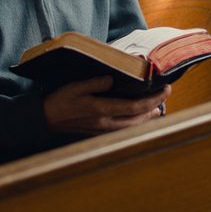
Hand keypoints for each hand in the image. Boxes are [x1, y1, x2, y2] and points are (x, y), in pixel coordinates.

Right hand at [42, 76, 170, 135]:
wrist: (46, 119)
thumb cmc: (60, 100)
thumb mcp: (75, 87)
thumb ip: (95, 83)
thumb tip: (112, 79)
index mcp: (101, 110)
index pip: (134, 107)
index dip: (152, 99)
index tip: (165, 89)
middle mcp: (105, 123)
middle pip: (138, 119)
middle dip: (154, 108)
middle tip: (164, 96)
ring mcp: (103, 130)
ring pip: (132, 127)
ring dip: (146, 118)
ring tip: (156, 108)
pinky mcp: (100, 132)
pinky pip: (124, 129)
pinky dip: (135, 123)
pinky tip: (137, 118)